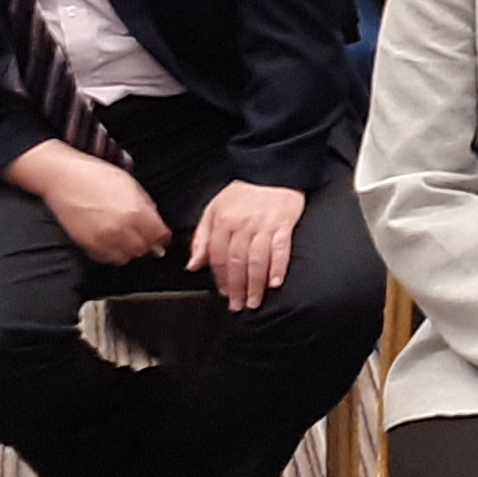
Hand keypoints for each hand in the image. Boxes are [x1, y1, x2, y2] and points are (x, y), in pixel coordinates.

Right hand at [9, 143, 170, 265]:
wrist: (63, 177)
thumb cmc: (96, 175)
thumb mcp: (130, 183)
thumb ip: (146, 205)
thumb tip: (155, 222)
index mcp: (136, 211)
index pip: (159, 235)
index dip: (162, 236)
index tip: (160, 235)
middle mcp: (121, 228)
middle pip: (143, 249)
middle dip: (146, 243)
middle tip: (142, 235)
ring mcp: (103, 239)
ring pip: (126, 257)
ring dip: (129, 250)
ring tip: (125, 238)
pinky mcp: (87, 245)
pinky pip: (106, 258)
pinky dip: (111, 253)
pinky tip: (110, 240)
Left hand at [183, 176, 306, 310]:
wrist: (273, 171)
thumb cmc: (244, 193)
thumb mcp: (214, 209)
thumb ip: (202, 238)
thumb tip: (193, 265)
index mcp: (223, 220)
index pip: (218, 256)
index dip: (220, 278)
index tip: (223, 293)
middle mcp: (242, 224)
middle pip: (237, 262)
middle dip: (237, 288)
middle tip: (238, 305)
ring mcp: (264, 225)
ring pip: (257, 260)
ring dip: (255, 284)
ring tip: (255, 301)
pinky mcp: (284, 224)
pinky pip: (281, 249)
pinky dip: (278, 267)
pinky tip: (275, 282)